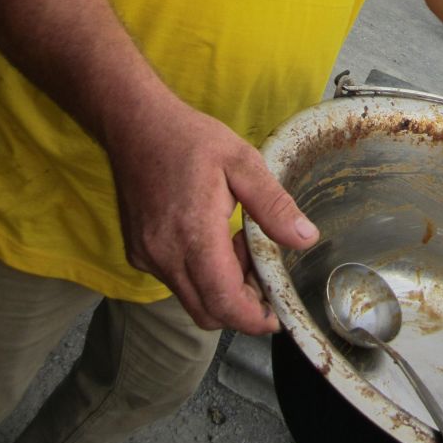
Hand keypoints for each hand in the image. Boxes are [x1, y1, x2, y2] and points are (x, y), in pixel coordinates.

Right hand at [107, 101, 318, 332]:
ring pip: (191, 298)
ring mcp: (147, 256)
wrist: (136, 124)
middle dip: (242, 303)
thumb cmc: (191, 139)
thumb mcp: (243, 162)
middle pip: (208, 311)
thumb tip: (306, 239)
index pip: (224, 302)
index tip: (277, 313)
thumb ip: (274, 206)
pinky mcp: (138, 252)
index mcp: (194, 234)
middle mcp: (164, 254)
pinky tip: (212, 236)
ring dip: (221, 286)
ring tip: (237, 240)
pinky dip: (199, 274)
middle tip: (261, 265)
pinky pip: (174, 281)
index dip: (255, 318)